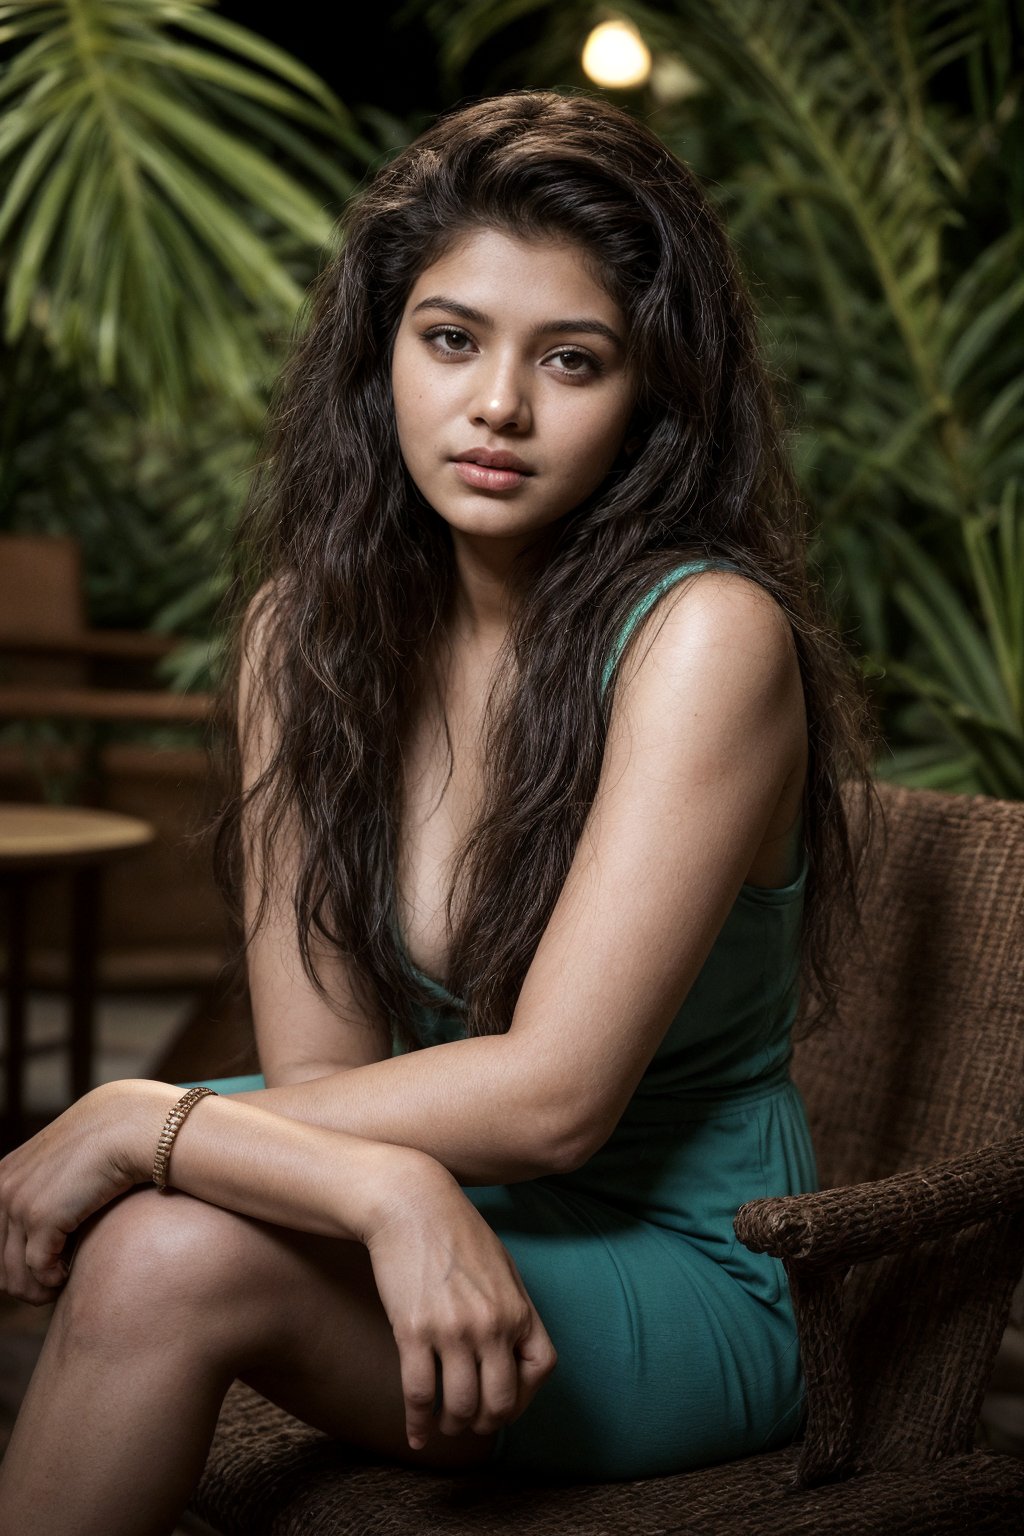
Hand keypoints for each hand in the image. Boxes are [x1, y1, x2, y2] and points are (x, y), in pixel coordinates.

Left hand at [0, 1083, 149, 1304]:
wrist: (129, 1126)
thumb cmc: (108, 1144)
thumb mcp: (64, 1165)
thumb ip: (46, 1188)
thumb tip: (46, 1232)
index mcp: (3, 1176)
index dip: (14, 1263)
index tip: (41, 1269)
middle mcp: (2, 1189)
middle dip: (25, 1282)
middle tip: (52, 1283)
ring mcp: (18, 1202)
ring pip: (15, 1275)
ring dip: (39, 1288)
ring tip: (61, 1283)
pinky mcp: (41, 1217)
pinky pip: (40, 1270)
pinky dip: (55, 1281)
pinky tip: (71, 1273)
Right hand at [363, 1158, 556, 1449]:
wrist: (411, 1203)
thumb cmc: (456, 1231)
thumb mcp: (501, 1266)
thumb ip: (512, 1308)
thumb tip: (512, 1352)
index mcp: (517, 1307)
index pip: (540, 1369)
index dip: (526, 1395)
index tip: (505, 1400)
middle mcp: (491, 1325)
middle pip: (500, 1402)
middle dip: (486, 1421)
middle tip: (471, 1421)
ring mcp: (453, 1331)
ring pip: (460, 1406)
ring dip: (453, 1424)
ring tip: (444, 1423)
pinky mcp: (414, 1332)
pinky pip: (419, 1393)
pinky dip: (417, 1422)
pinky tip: (416, 1433)